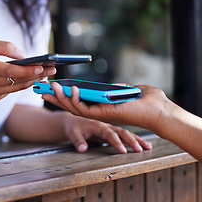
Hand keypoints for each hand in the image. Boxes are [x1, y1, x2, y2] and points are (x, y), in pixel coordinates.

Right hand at [0, 39, 55, 100]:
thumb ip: (5, 46)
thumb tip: (24, 55)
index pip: (11, 71)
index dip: (28, 70)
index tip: (42, 66)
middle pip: (18, 80)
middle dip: (37, 74)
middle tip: (52, 69)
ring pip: (18, 87)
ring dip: (34, 80)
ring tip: (47, 73)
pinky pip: (14, 90)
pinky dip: (25, 84)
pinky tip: (35, 78)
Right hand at [42, 83, 168, 131]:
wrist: (159, 111)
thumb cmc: (148, 100)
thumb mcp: (129, 90)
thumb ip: (118, 88)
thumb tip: (113, 86)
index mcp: (102, 106)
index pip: (77, 101)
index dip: (63, 96)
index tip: (51, 88)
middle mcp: (98, 112)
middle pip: (70, 105)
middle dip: (55, 97)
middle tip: (42, 88)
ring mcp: (99, 115)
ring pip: (73, 107)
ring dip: (61, 97)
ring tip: (51, 86)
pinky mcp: (103, 116)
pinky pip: (84, 109)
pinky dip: (76, 99)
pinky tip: (72, 89)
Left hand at [63, 114, 151, 153]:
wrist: (73, 121)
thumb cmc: (73, 127)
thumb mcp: (72, 134)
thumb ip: (78, 141)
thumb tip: (82, 149)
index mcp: (97, 125)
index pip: (109, 134)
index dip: (116, 142)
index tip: (124, 152)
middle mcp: (106, 125)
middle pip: (122, 132)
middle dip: (132, 141)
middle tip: (141, 150)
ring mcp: (110, 128)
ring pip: (126, 133)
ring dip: (137, 140)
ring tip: (149, 148)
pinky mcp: (112, 132)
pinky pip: (125, 136)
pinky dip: (135, 140)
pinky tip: (144, 146)